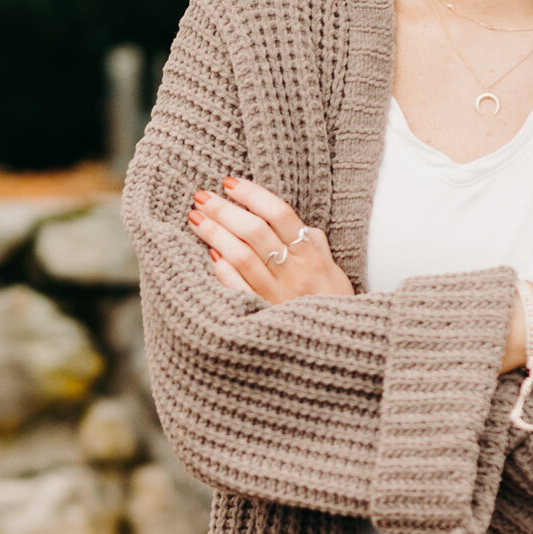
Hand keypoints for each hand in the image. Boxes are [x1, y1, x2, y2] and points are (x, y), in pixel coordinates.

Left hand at [187, 173, 353, 303]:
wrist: (336, 350)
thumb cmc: (333, 309)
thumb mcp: (335, 274)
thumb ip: (317, 247)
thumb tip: (303, 226)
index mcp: (311, 256)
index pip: (280, 214)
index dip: (253, 195)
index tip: (230, 183)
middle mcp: (293, 273)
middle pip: (255, 231)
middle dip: (225, 210)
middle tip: (202, 197)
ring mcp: (275, 295)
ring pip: (241, 256)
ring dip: (215, 234)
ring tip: (195, 218)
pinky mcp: (261, 316)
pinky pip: (237, 288)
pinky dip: (222, 270)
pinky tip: (209, 255)